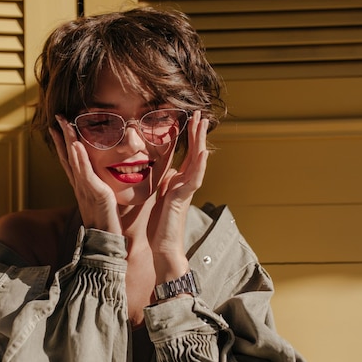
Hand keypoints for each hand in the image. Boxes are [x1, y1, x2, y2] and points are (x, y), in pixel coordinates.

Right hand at [50, 115, 121, 234]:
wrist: (105, 244)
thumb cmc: (106, 225)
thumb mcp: (102, 203)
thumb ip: (100, 190)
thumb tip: (104, 181)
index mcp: (82, 186)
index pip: (70, 160)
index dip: (63, 143)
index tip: (58, 127)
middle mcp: (80, 185)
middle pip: (68, 156)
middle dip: (62, 135)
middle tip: (57, 116)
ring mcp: (86, 189)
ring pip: (74, 161)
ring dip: (68, 140)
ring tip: (64, 123)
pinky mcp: (96, 194)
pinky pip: (85, 174)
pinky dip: (79, 159)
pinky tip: (76, 145)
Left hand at [148, 110, 209, 280]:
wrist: (163, 248)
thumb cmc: (160, 226)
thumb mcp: (159, 198)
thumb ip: (164, 184)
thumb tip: (167, 171)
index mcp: (178, 182)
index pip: (187, 154)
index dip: (189, 137)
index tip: (190, 118)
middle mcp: (185, 184)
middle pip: (194, 153)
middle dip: (196, 133)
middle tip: (199, 113)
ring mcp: (186, 191)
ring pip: (197, 162)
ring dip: (200, 142)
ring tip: (202, 124)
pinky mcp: (182, 199)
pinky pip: (194, 179)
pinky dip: (199, 165)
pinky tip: (202, 152)